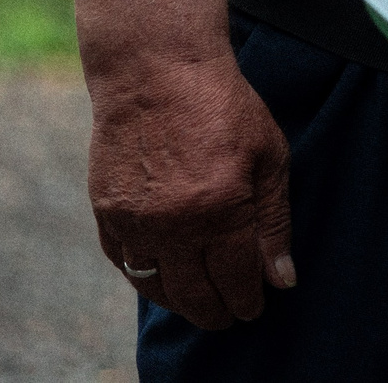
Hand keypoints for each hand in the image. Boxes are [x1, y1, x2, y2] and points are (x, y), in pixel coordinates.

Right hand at [87, 51, 295, 328]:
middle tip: (230, 316)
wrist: (156, 70)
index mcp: (222, 210)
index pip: (236, 280)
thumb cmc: (224, 106)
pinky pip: (124, 263)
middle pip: (195, 294)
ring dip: (180, 302)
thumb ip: (274, 221)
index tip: (255, 308)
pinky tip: (164, 278)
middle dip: (216, 312)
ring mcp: (135, 221)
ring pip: (156, 287)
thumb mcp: (270, 156)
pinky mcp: (106, 212)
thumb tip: (281, 279)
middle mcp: (174, 224)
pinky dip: (145, 278)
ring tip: (200, 303)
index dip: (247, 301)